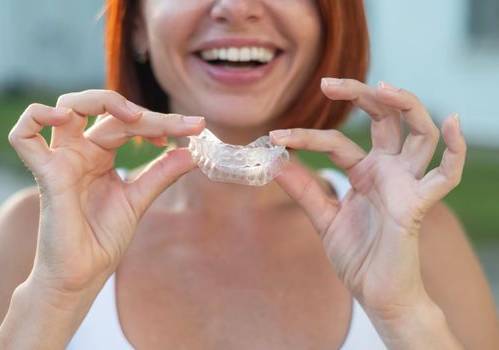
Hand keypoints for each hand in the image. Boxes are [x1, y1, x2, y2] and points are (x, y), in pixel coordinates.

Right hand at [9, 90, 204, 294]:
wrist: (83, 275)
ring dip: (101, 101)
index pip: (127, 123)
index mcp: (99, 155)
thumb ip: (161, 173)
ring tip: (135, 117)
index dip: (161, 122)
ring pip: (67, 106)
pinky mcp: (46, 175)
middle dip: (146, 115)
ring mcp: (61, 160)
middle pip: (107, 113)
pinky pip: (23, 135)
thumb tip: (193, 152)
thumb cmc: (103, 240)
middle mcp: (79, 152)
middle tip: (180, 126)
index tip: (193, 128)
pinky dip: (36, 116)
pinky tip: (65, 117)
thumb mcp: (139, 199)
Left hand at [270, 79, 465, 317]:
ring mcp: (405, 184)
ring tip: (383, 87)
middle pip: (383, 119)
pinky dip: (455, 149)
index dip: (306, 136)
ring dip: (406, 105)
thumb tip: (276, 162)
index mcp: (364, 172)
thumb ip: (304, 190)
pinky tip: (452, 121)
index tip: (277, 136)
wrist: (375, 294)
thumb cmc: (357, 256)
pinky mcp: (418, 204)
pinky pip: (446, 174)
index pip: (336, 141)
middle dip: (360, 95)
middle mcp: (387, 170)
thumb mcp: (323, 218)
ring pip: (418, 133)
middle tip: (327, 83)